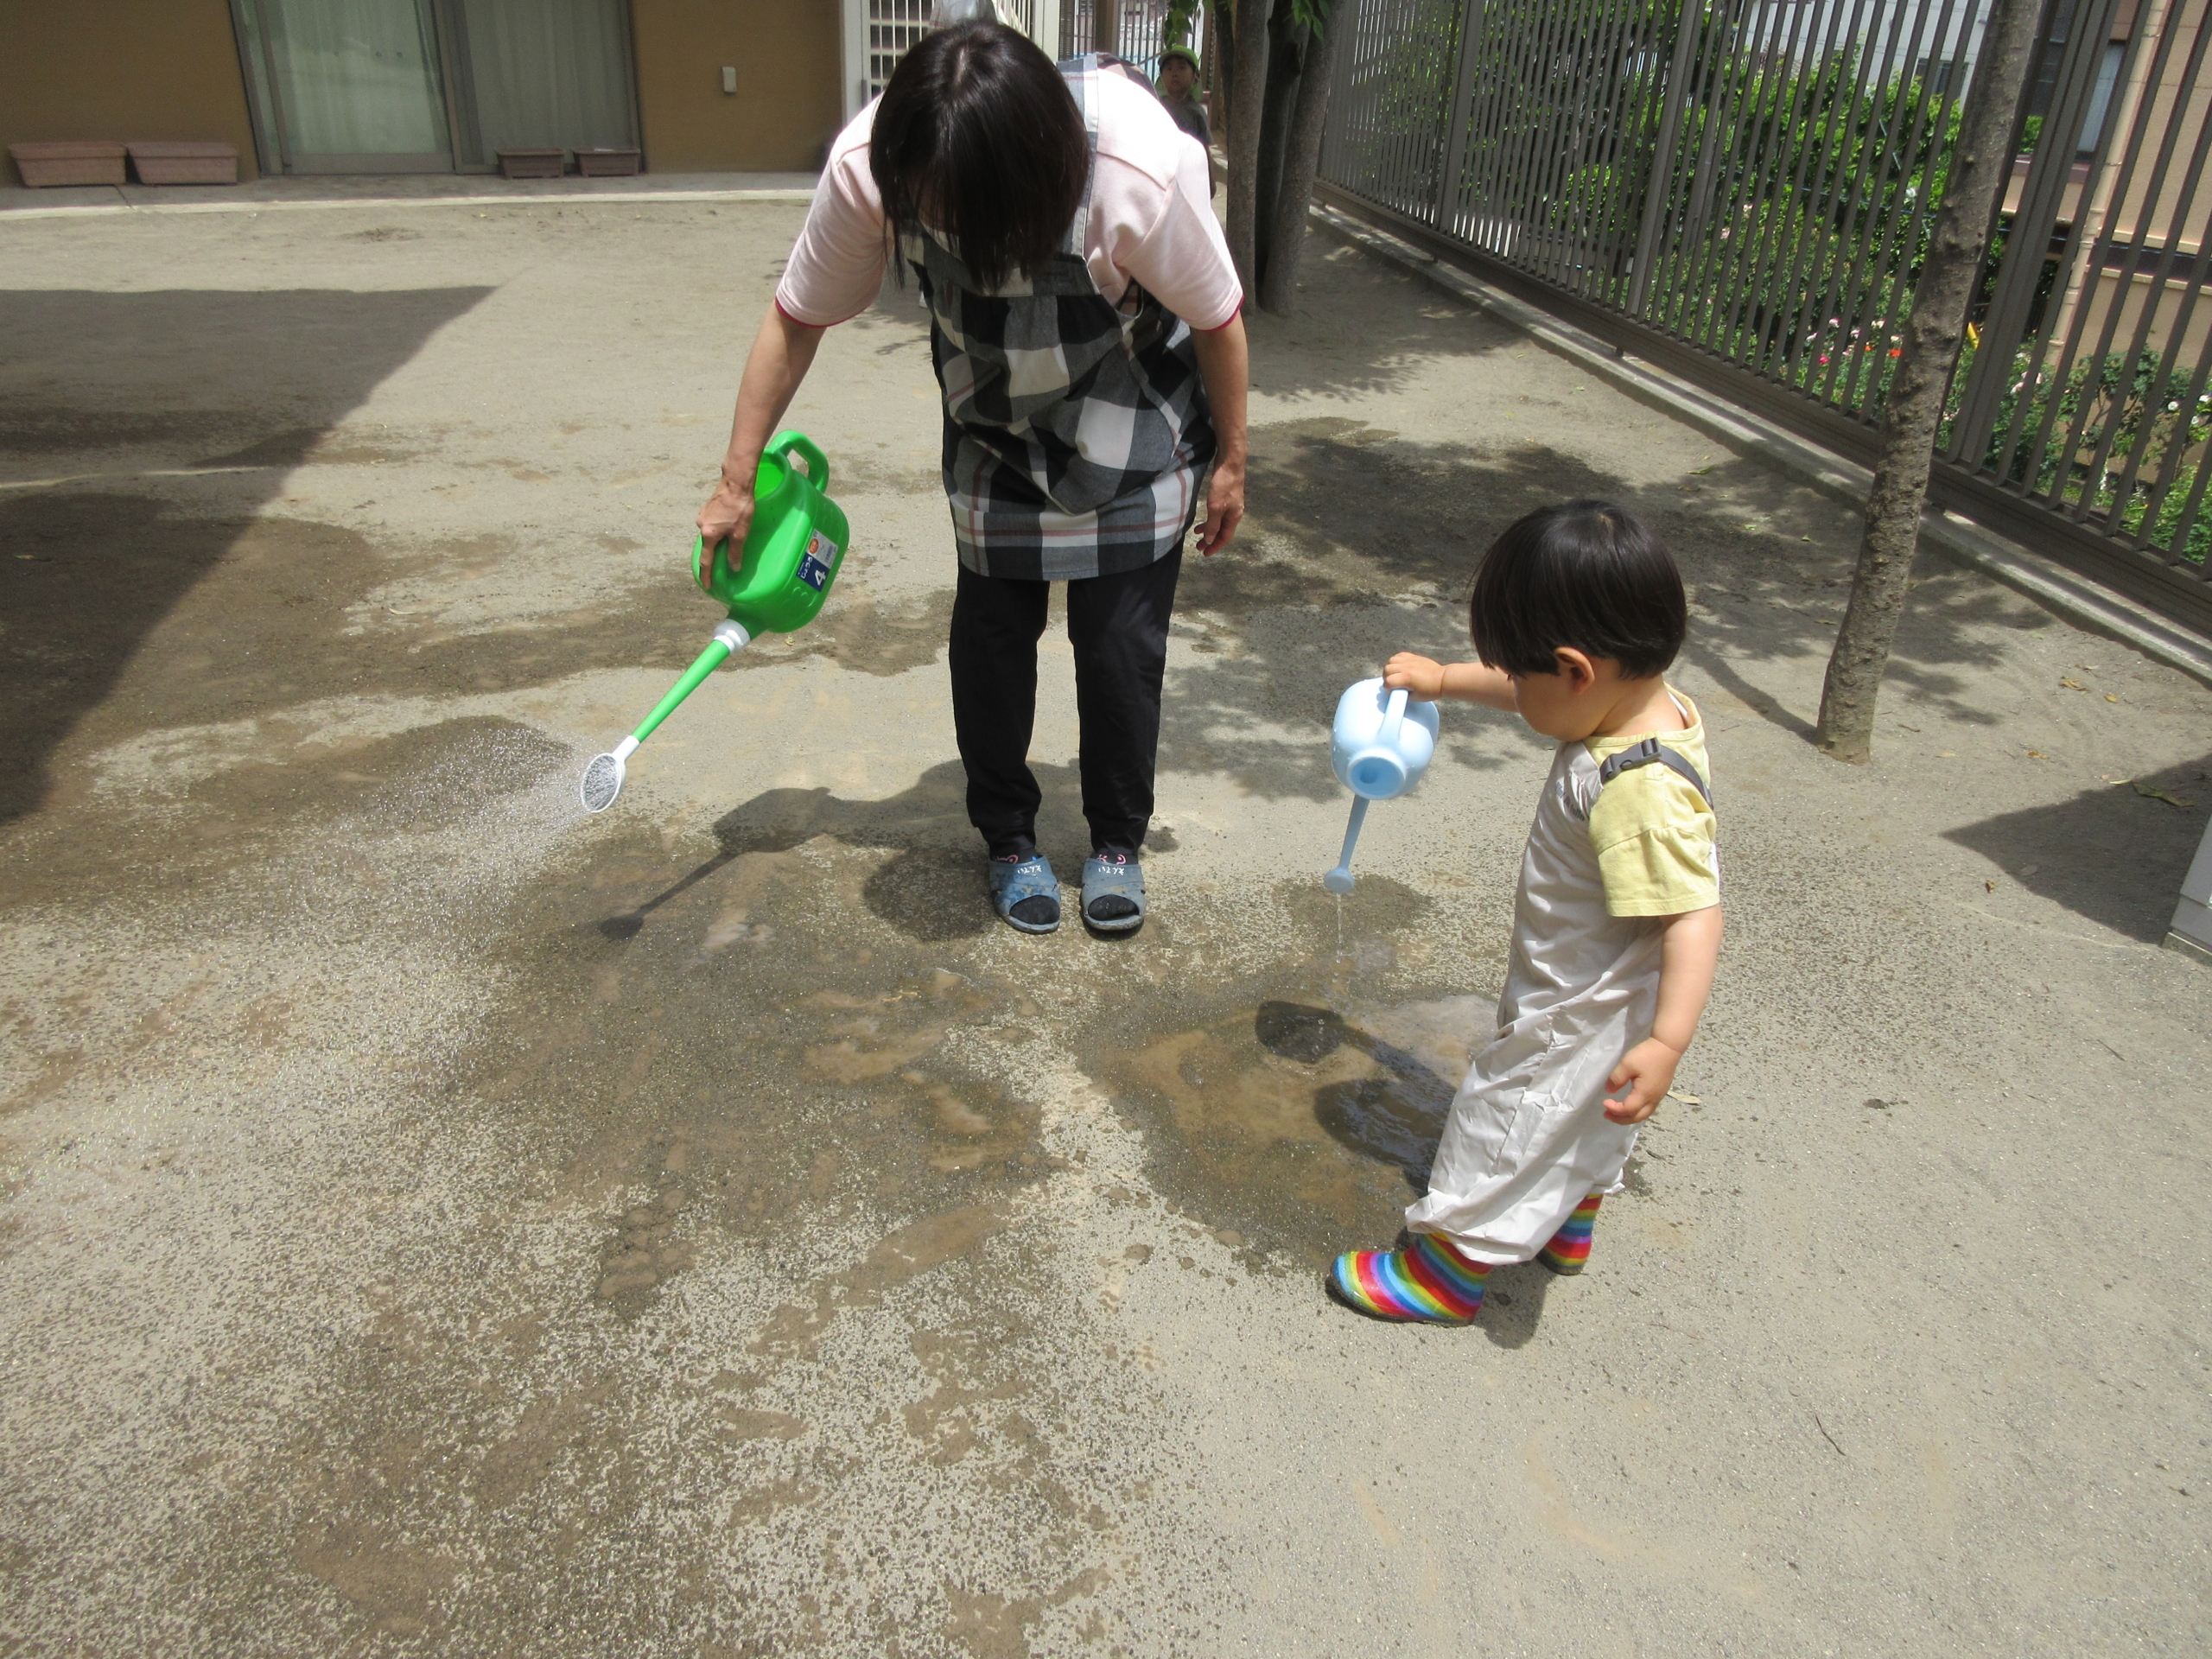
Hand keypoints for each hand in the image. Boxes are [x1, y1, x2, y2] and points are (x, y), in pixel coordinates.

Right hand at [695, 471, 756, 593]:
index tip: (706, 585)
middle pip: (706, 547)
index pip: (706, 560)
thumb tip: (733, 568)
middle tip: (716, 569)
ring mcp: (703, 516)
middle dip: (711, 558)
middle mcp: (702, 526)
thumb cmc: (740, 507)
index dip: (706, 575)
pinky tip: (725, 531)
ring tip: (724, 549)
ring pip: (709, 535)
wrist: (735, 482)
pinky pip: (711, 526)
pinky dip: (716, 533)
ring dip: (715, 543)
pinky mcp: (707, 509)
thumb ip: (735, 552)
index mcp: (709, 534)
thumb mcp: (740, 533)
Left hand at [1196, 457, 1243, 554]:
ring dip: (1209, 529)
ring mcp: (1231, 504)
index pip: (1225, 537)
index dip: (1215, 546)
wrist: (1230, 463)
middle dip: (1210, 539)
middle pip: (1222, 531)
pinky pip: (1218, 513)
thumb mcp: (1216, 507)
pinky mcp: (1226, 496)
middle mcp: (1234, 512)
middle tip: (1198, 546)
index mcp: (1234, 517)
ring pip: (1219, 522)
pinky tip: (1203, 518)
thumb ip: (1213, 525)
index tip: (1204, 553)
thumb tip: (1211, 540)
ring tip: (1196, 533)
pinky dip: (1210, 519)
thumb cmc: (1223, 485)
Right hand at [1382, 652, 1446, 699]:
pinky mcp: (1413, 657)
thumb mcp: (1415, 697)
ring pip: (1391, 661)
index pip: (1388, 682)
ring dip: (1391, 668)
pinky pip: (1399, 655)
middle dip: (1387, 677)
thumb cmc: (1431, 690)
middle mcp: (1406, 667)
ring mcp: (1410, 661)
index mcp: (1406, 678)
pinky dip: (1397, 660)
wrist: (1442, 679)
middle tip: (1393, 682)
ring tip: (1396, 673)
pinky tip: (1401, 666)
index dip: (1388, 688)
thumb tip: (1396, 690)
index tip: (1392, 691)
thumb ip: (1403, 692)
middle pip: (1387, 669)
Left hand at [1603, 1038, 1680, 1124]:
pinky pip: (1649, 1109)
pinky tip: (1631, 1107)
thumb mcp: (1627, 1064)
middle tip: (1606, 1115)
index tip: (1604, 1101)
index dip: (1614, 1109)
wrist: (1668, 1047)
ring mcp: (1659, 1096)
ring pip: (1644, 1115)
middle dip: (1620, 1119)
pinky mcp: (1661, 1092)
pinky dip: (1637, 1112)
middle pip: (1637, 1117)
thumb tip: (1609, 1091)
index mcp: (1644, 1094)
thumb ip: (1616, 1079)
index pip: (1627, 1109)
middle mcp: (1653, 1099)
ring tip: (1617, 1114)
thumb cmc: (1647, 1055)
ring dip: (1629, 1117)